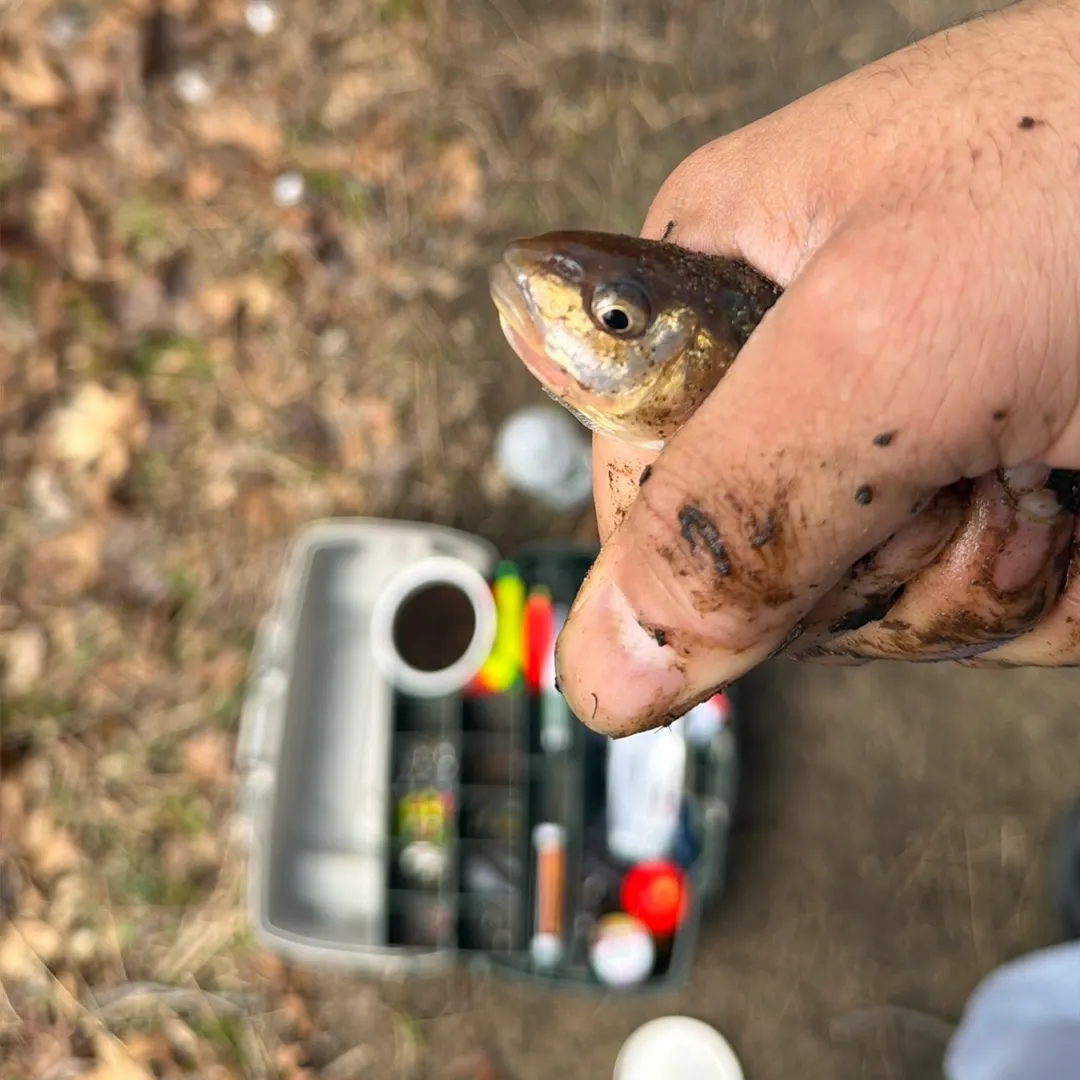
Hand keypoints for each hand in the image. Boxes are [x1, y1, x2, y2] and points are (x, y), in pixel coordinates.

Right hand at [554, 0, 1079, 737]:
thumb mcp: (892, 345)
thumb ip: (727, 510)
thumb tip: (608, 666)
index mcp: (714, 289)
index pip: (628, 481)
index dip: (704, 542)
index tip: (808, 508)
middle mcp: (794, 365)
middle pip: (755, 565)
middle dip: (870, 566)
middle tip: (966, 469)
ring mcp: (896, 433)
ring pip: (871, 606)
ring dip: (974, 582)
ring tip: (1051, 473)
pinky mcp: (990, 486)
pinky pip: (976, 613)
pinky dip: (1048, 597)